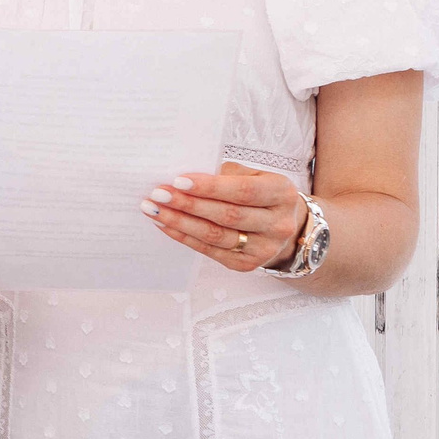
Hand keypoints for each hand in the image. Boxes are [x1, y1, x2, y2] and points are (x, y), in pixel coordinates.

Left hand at [142, 162, 305, 271]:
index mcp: (282, 194)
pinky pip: (209, 250)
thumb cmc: (261, 194)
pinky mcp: (246, 264)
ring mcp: (264, 248)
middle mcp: (278, 224)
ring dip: (179, 222)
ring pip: (215, 235)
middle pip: (226, 215)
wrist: (285, 227)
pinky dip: (184, 236)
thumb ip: (226, 174)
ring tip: (153, 210)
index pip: (243, 191)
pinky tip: (165, 225)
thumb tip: (185, 178)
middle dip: (187, 204)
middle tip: (157, 194)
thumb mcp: (255, 176)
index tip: (178, 181)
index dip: (209, 187)